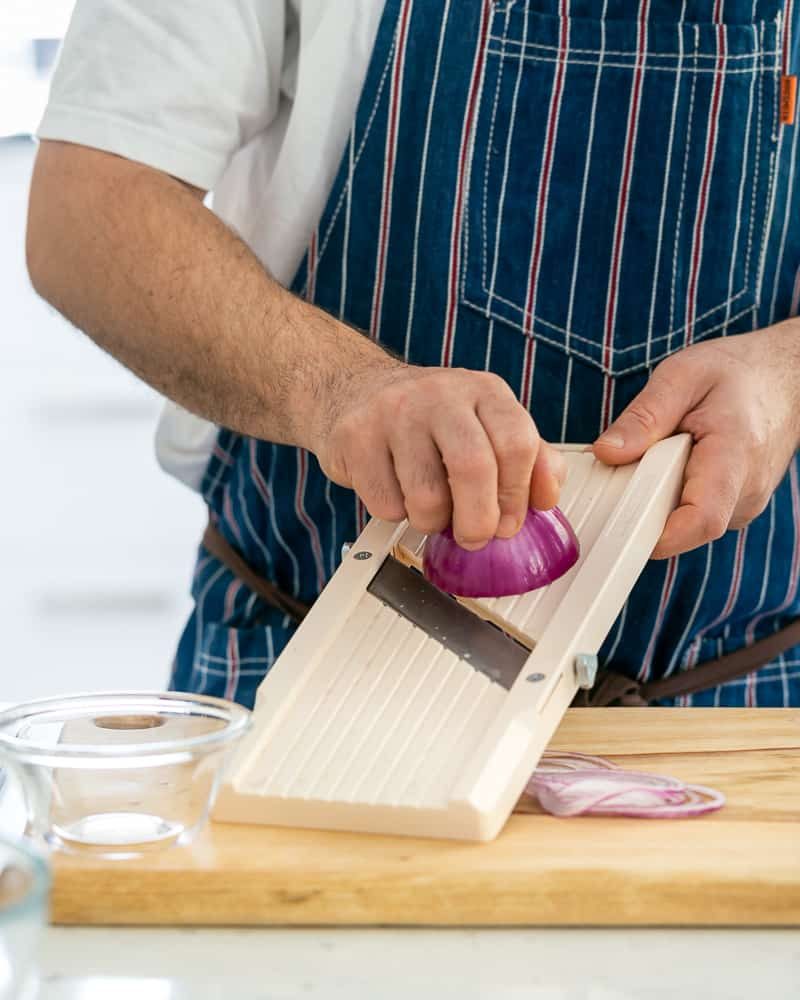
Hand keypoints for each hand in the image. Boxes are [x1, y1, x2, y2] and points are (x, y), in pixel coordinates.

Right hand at [314, 361, 565, 548]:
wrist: (354, 391)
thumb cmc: (428, 419)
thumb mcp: (486, 425)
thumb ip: (527, 458)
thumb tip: (548, 495)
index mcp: (483, 391)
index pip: (517, 444)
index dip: (518, 496)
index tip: (509, 522)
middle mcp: (440, 394)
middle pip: (474, 468)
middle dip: (478, 521)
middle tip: (474, 536)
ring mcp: (394, 412)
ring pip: (427, 496)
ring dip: (432, 522)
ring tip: (430, 510)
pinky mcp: (356, 437)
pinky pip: (386, 504)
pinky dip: (396, 515)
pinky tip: (396, 493)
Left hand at [593, 320, 799, 557]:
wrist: (786, 377)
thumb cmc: (737, 372)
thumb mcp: (682, 376)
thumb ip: (644, 417)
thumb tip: (607, 452)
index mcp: (735, 456)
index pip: (701, 519)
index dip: (659, 534)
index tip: (621, 524)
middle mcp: (747, 490)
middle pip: (684, 526)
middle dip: (645, 506)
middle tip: (630, 467)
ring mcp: (745, 504)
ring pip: (687, 524)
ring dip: (660, 498)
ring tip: (662, 457)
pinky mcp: (736, 507)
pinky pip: (695, 515)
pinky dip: (673, 496)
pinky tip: (675, 466)